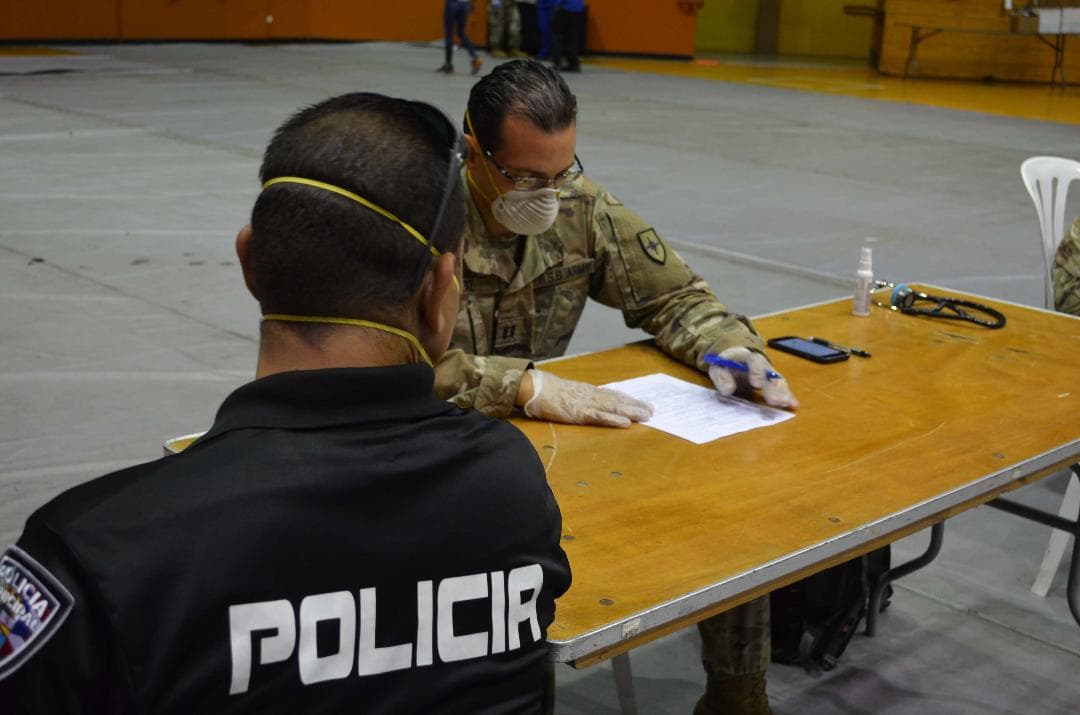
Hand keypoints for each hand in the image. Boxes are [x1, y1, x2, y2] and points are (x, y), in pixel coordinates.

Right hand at [522, 370, 652, 427]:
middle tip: (652, 410)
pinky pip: (600, 417)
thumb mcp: (570, 393)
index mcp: (590, 391)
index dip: (630, 399)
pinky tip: (625, 424)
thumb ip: (582, 397)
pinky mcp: (580, 413)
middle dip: (636, 405)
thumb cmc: (550, 391)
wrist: (537, 389)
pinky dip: (613, 420)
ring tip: (646, 415)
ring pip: (614, 408)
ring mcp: (587, 404)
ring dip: (631, 412)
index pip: (614, 395)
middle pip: (618, 400)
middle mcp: (592, 396)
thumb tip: (593, 401)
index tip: (644, 403)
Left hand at [708, 346, 798, 408]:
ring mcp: (771, 375)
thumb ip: (722, 377)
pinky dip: (789, 397)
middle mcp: (764, 366)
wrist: (736, 358)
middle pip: (771, 375)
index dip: (757, 372)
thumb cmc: (727, 364)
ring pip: (779, 382)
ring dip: (783, 393)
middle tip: (775, 400)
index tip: (756, 384)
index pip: (755, 361)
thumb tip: (727, 390)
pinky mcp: (774, 384)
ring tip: (786, 404)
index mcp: (749, 358)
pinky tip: (794, 405)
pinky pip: (783, 390)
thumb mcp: (719, 368)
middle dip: (774, 388)